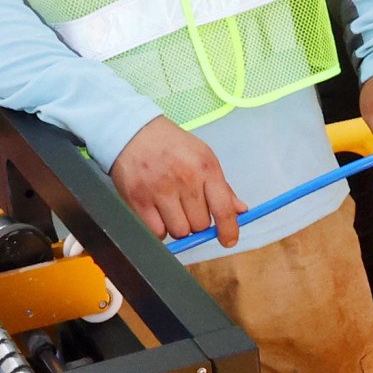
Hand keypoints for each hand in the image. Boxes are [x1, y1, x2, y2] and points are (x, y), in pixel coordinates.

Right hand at [115, 118, 244, 247]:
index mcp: (205, 168)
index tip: (228, 241)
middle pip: (200, 225)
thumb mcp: (203, 156)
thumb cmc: (171, 145)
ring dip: (178, 226)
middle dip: (197, 223)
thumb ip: (222, 186)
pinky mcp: (138, 200)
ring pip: (179, 231)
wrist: (132, 132)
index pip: (223, 209)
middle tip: (188, 208)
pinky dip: (159, 228)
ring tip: (171, 209)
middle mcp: (184, 179)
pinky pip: (156, 232)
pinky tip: (157, 214)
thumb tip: (240, 211)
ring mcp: (160, 190)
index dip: (228, 230)